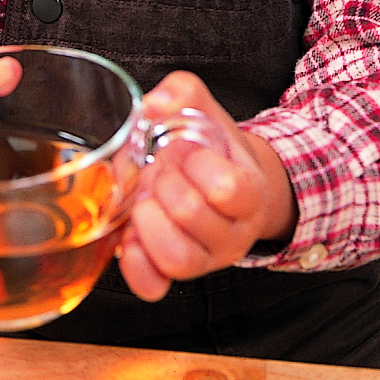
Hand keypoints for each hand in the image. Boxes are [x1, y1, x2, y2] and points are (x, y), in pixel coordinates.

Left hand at [118, 71, 297, 301]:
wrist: (221, 185)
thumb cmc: (211, 150)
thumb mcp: (204, 111)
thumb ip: (182, 93)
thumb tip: (154, 104)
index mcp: (248, 192)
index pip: (229, 188)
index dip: (197, 163)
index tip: (186, 147)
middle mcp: (232, 233)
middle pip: (192, 215)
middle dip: (165, 181)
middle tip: (163, 168)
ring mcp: (204, 259)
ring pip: (176, 257)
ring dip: (150, 219)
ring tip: (148, 198)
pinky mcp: (173, 276)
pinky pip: (154, 286)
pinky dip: (135, 262)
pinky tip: (131, 234)